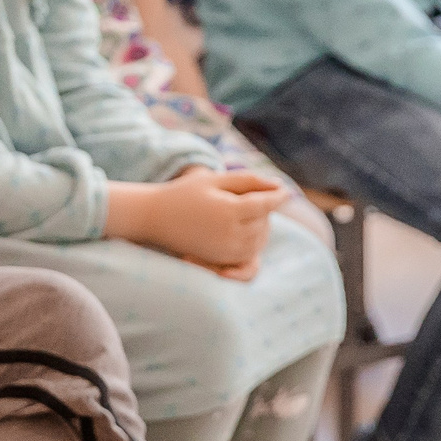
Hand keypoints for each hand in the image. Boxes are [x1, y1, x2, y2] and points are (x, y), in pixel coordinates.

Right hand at [119, 169, 285, 274]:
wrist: (155, 218)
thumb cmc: (184, 194)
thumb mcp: (214, 179)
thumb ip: (247, 181)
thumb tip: (278, 186)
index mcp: (230, 211)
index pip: (265, 204)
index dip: (278, 197)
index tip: (286, 191)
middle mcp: (231, 234)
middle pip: (264, 221)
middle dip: (264, 209)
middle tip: (253, 196)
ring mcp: (227, 250)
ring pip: (260, 239)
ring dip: (261, 226)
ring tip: (247, 211)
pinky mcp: (222, 260)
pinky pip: (250, 254)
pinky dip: (253, 242)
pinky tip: (245, 229)